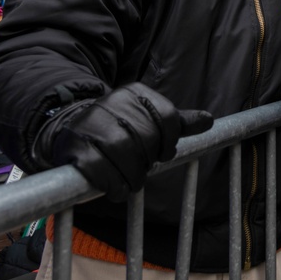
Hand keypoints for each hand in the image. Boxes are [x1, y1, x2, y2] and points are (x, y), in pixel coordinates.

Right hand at [49, 83, 211, 199]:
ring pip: (126, 155)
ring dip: (132, 177)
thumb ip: (178, 122)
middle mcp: (113, 102)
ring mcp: (92, 123)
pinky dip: (112, 185)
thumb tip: (208, 120)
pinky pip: (100, 170)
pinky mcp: (75, 145)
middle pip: (147, 138)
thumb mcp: (149, 118)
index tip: (162, 153)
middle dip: (148, 161)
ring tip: (130, 181)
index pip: (168, 117)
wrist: (71, 128)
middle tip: (142, 169)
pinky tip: (114, 187)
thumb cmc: (119, 127)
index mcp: (136, 92)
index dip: (169, 142)